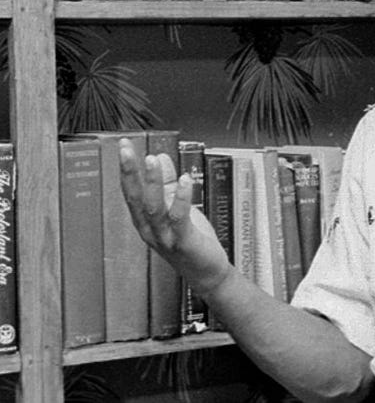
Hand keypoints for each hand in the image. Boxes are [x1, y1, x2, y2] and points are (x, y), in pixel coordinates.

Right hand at [118, 138, 232, 296]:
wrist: (206, 272)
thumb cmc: (190, 240)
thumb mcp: (177, 207)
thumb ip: (168, 183)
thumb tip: (159, 157)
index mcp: (145, 220)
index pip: (131, 191)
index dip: (126, 169)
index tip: (124, 146)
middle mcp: (150, 229)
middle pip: (135, 198)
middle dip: (130, 173)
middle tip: (126, 150)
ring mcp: (165, 237)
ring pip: (154, 207)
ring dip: (153, 183)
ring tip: (152, 160)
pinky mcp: (183, 242)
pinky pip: (179, 219)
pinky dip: (181, 199)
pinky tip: (184, 181)